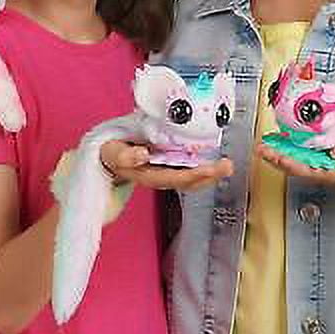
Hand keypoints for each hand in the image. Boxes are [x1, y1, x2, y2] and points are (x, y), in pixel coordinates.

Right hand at [100, 140, 233, 191]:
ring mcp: (165, 173)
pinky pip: (189, 170)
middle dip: (208, 176)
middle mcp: (159, 177)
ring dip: (210, 174)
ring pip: (191, 179)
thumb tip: (142, 155)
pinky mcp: (169, 166)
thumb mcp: (111, 151)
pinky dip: (204, 168)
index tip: (207, 169)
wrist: (107, 156)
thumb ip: (123, 155)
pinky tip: (217, 162)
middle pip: (187, 182)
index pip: (172, 178)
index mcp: (145, 174)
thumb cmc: (111, 151)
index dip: (191, 175)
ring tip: (227, 166)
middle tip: (226, 166)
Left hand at [257, 137, 334, 196]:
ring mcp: (309, 160)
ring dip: (274, 150)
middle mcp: (313, 168)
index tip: (279, 157)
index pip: (303, 169)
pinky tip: (275, 136)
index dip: (289, 164)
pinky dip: (282, 142)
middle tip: (261, 149)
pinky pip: (291, 148)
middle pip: (289, 164)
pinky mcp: (307, 152)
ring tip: (263, 142)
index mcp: (324, 172)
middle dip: (274, 157)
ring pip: (288, 156)